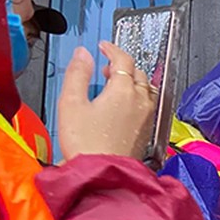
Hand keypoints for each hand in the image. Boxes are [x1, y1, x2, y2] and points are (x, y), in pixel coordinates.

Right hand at [58, 42, 156, 160]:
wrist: (102, 174)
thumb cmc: (86, 145)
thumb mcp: (71, 103)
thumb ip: (77, 74)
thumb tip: (83, 54)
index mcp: (123, 90)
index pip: (124, 59)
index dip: (113, 49)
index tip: (104, 46)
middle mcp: (140, 101)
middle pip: (137, 72)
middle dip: (122, 65)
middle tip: (105, 66)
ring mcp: (146, 117)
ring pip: (145, 88)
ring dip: (132, 80)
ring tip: (113, 84)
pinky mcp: (146, 130)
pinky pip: (147, 104)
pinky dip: (137, 96)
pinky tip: (123, 105)